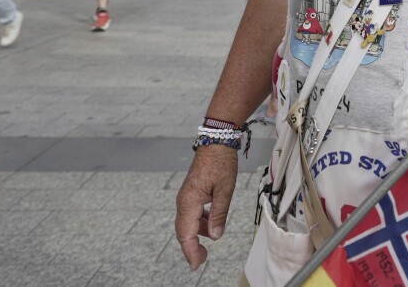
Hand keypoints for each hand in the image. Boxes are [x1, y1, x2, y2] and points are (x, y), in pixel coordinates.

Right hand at [175, 145, 239, 270]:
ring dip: (196, 235)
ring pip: (186, 223)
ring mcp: (185, 197)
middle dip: (191, 248)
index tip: (196, 265)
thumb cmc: (221, 163)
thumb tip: (215, 236)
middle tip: (202, 260)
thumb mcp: (225, 190)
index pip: (186, 234)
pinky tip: (210, 225)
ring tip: (209, 243)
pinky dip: (198, 223)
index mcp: (189, 202)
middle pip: (183, 231)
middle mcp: (183, 201)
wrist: (216, 142)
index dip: (191, 252)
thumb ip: (218, 214)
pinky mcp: (190, 194)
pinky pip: (191, 214)